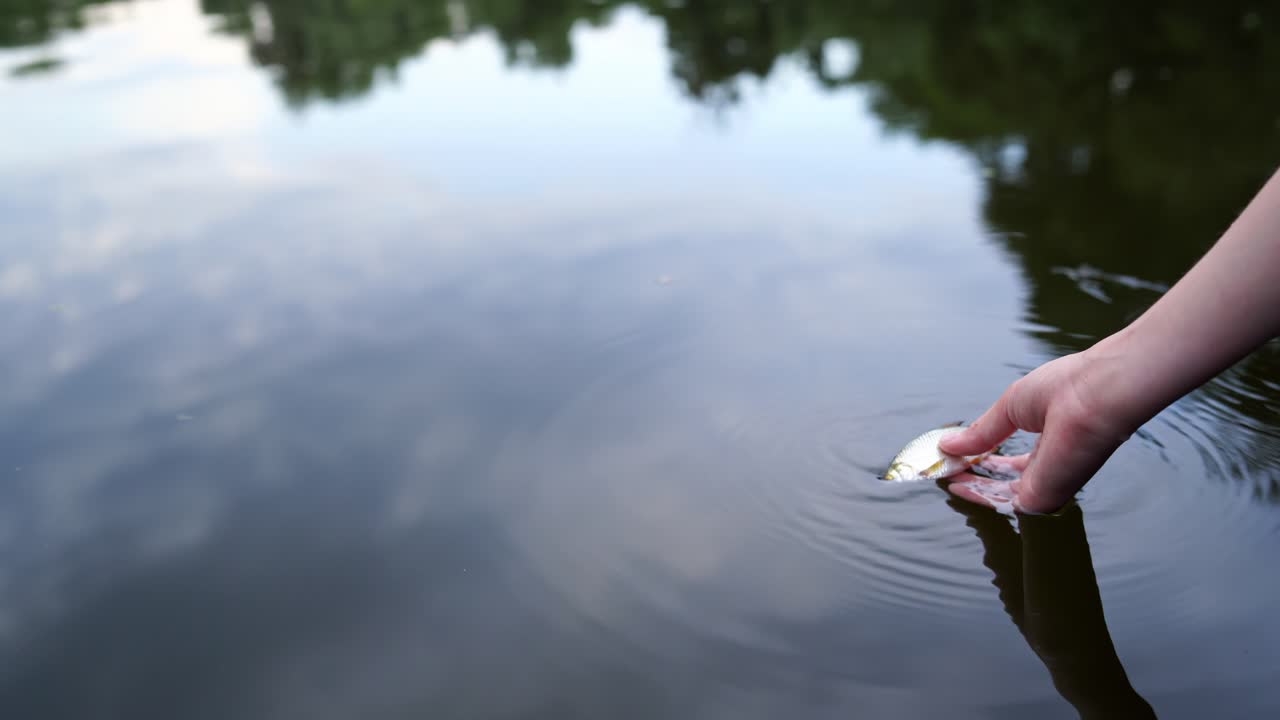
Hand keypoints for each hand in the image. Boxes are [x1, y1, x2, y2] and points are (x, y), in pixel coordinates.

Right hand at [938, 350, 1139, 513]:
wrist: (1092, 395)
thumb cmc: (1063, 388)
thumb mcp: (1010, 408)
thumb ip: (981, 432)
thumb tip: (948, 444)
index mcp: (1051, 443)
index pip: (1014, 463)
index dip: (984, 459)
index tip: (958, 456)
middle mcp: (1052, 468)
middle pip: (1008, 483)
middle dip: (976, 479)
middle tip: (948, 471)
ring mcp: (1049, 485)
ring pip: (1005, 497)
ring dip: (974, 489)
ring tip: (948, 477)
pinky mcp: (1045, 498)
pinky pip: (1006, 505)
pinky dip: (979, 497)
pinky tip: (958, 485)